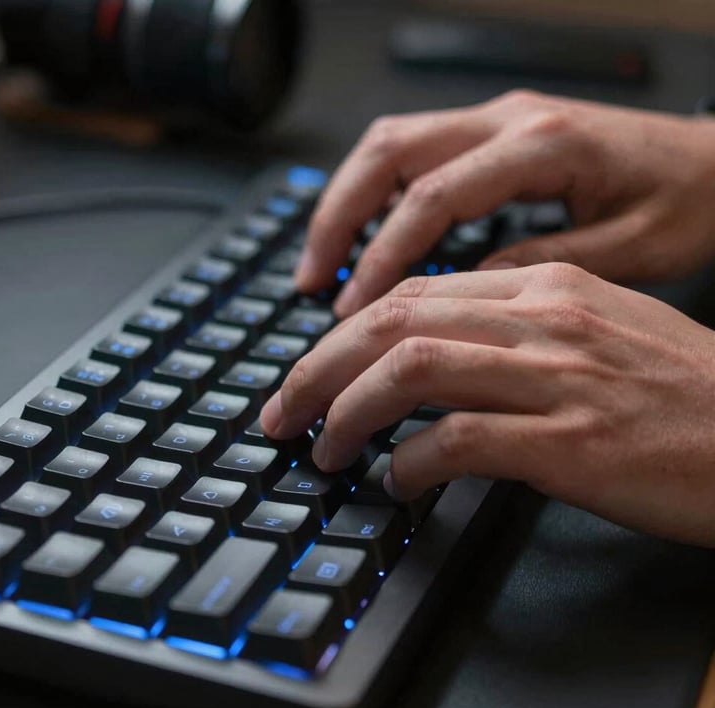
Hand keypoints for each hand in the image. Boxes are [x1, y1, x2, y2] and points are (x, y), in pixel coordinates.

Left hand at [261, 264, 714, 546]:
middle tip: (282, 411)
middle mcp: (542, 318)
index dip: (346, 333)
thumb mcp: (595, 335)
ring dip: (345, 413)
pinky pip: (454, 442)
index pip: (413, 294)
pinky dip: (406, 463)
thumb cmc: (684, 394)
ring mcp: (555, 377)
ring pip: (409, 371)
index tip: (314, 370)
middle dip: (318, 368)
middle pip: (391, 322)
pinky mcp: (568, 443)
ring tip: (320, 450)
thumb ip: (513, 335)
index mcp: (544, 287)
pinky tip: (394, 484)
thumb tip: (431, 365)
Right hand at [294, 90, 714, 317]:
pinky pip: (414, 157)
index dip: (382, 257)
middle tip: (309, 282)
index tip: (351, 310)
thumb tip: (462, 299)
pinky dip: (377, 200)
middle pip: (388, 152)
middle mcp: (509, 119)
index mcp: (542, 145)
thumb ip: (537, 269)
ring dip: (347, 206)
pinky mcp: (495, 136)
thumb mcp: (626, 252)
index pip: (432, 198)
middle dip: (337, 219)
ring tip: (322, 268)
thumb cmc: (688, 202)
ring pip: (390, 146)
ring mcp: (497, 121)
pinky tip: (367, 244)